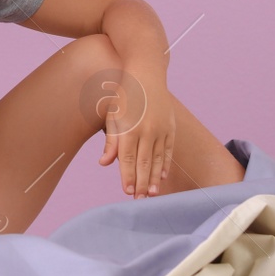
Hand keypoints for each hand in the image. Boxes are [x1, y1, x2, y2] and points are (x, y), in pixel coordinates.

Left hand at [96, 62, 176, 198]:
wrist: (146, 75)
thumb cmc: (124, 96)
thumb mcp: (112, 115)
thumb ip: (110, 141)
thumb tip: (105, 163)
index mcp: (129, 128)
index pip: (128, 159)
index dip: (128, 177)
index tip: (127, 192)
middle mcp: (146, 130)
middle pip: (143, 163)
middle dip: (141, 184)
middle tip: (140, 200)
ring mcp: (160, 129)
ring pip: (157, 159)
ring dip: (154, 178)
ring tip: (152, 194)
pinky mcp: (170, 127)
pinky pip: (168, 150)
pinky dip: (165, 164)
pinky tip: (162, 176)